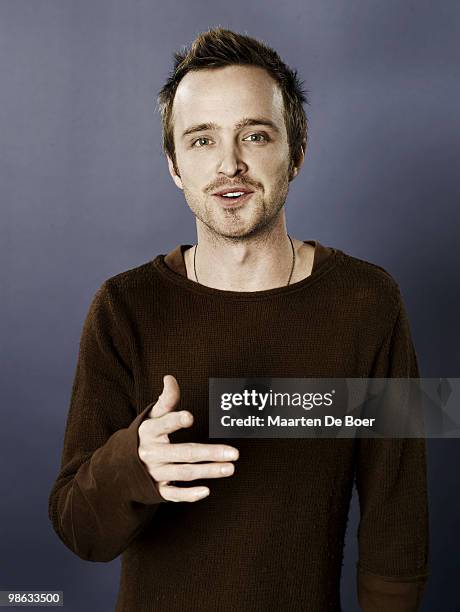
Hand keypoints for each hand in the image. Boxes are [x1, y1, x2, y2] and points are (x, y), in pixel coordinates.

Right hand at [138, 374, 238, 501]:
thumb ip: (165, 399)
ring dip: (208, 471)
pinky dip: (189, 495)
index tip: (190, 417)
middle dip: (209, 453)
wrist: (121, 465)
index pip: (163, 424)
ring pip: (184, 473)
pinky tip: (207, 491)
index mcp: (149, 432)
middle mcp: (151, 453)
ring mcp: (155, 472)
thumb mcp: (152, 415)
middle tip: (234, 453)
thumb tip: (170, 378)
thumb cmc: (146, 434)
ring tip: (230, 468)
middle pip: (184, 453)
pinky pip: (173, 494)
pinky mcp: (157, 489)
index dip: (175, 420)